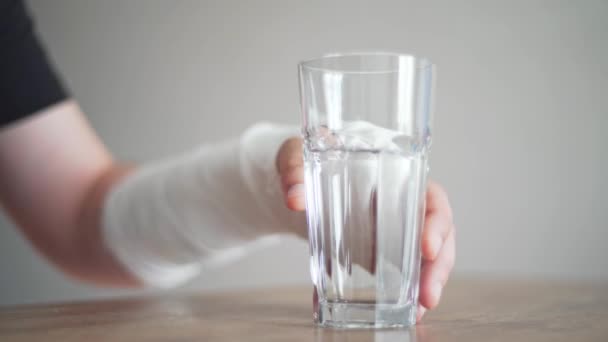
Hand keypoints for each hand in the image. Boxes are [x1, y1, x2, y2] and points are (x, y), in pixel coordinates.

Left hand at [276, 137, 454, 321]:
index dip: (436, 223)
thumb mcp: (296, 158)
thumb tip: (294, 197)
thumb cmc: (305, 161)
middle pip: (437, 235)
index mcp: (395, 176)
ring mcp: (394, 230)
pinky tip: (399, 313)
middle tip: (427, 296)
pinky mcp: (379, 251)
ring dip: (426, 285)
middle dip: (437, 267)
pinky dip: (400, 294)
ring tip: (418, 312)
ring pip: (425, 258)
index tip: (427, 248)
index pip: (431, 198)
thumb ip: (295, 171)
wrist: (294, 182)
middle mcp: (402, 205)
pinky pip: (399, 273)